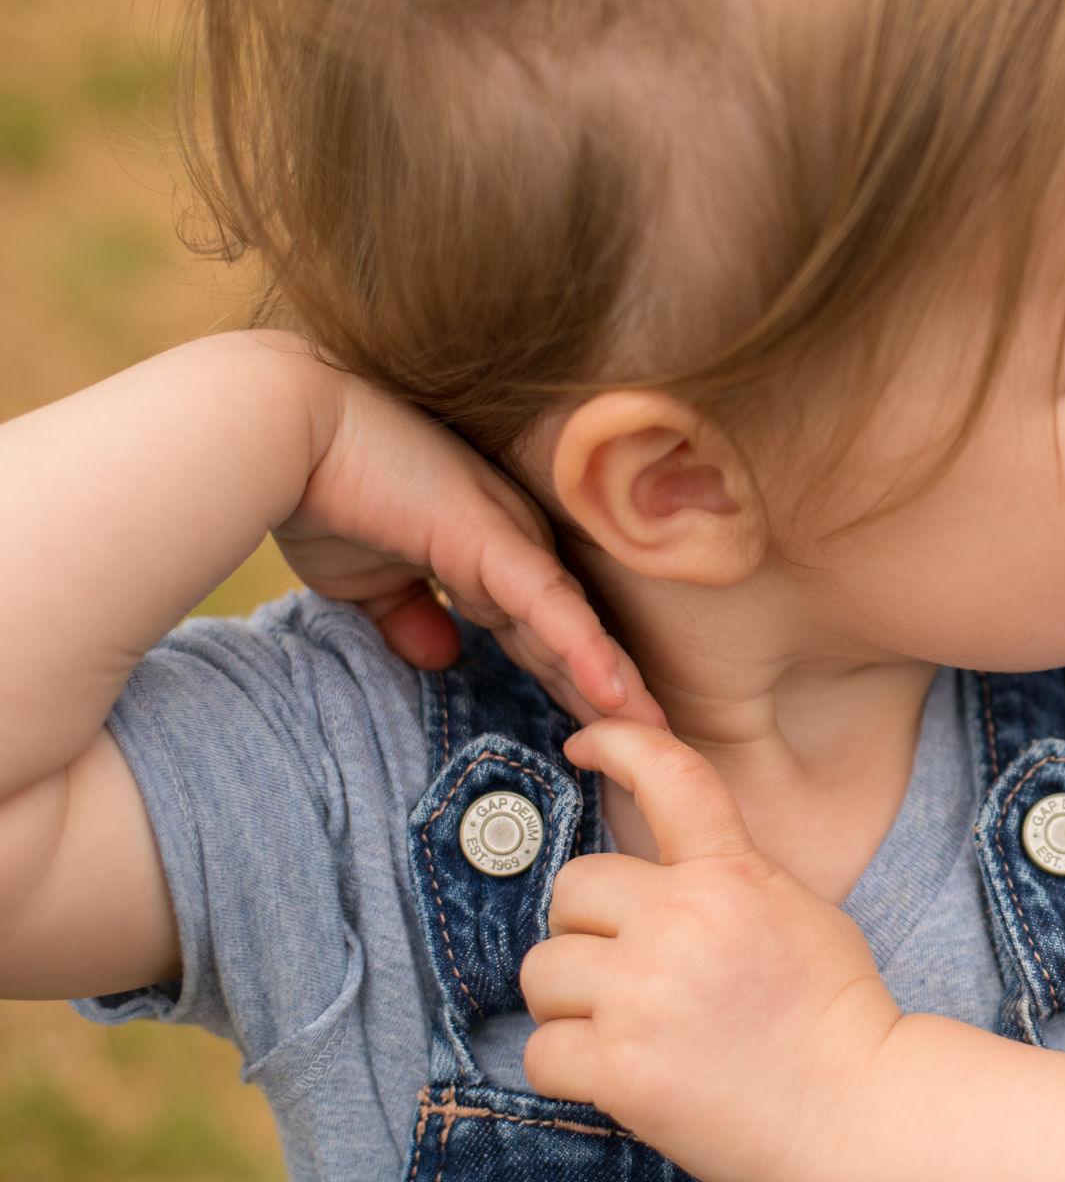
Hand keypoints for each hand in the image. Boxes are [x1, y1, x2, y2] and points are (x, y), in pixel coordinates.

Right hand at [273, 363, 662, 726]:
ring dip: (617, 687)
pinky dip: (583, 649)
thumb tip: (437, 657)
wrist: (289, 429)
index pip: (542, 642)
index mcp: (487, 566)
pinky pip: (549, 605)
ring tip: (658, 737)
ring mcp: (511, 543)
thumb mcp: (368, 580)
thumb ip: (408, 616)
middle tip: (656, 753)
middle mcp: (514, 553)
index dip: (571, 692)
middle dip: (611, 702)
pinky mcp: (494, 539)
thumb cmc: (323, 492)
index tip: (602, 743)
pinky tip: (616, 696)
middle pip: (573, 644)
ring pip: (574, 630)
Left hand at [519, 721, 901, 1181]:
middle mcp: (680, 921)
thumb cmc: (835, 1013)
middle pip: (572, 888)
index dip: (617, 744)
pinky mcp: (620, 1069)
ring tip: (627, 1029)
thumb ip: (725, 879)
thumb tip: (654, 876)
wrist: (859, 1109)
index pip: (667, 775)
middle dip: (590, 930)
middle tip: (631, 974)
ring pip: (544, 970)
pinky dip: (568, 1069)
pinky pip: (541, 1052)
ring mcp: (644, 994)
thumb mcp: (797, 909)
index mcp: (730, 874)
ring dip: (571, 1002)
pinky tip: (619, 1076)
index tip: (584, 743)